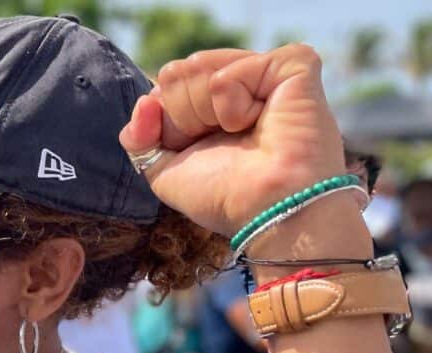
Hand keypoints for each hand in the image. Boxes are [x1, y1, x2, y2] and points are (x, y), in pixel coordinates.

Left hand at [119, 45, 347, 235]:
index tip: (199, 149)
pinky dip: (232, 104)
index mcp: (214, 101)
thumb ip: (139, 136)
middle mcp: (240, 81)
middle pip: (175, 72)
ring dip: (207, 113)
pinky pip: (229, 72)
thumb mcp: (164, 170)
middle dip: (186, 116)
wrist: (267, 210)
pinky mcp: (293, 64)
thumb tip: (145, 100)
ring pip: (197, 65)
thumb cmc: (225, 196)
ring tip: (243, 132)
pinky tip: (260, 121)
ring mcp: (266, 70)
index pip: (165, 85)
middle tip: (226, 141)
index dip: (169, 123)